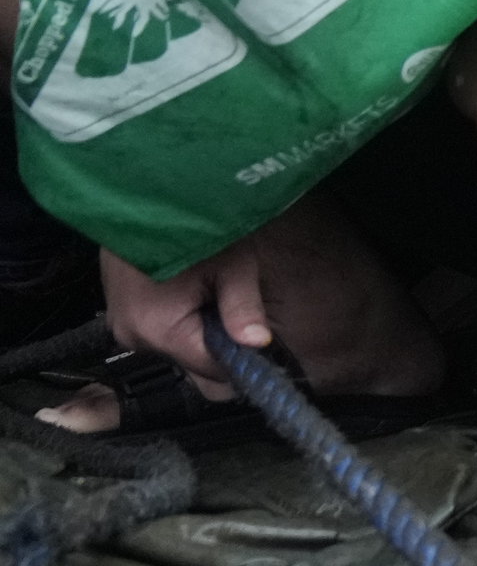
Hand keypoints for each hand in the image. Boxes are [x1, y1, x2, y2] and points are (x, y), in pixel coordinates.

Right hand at [101, 241, 275, 401]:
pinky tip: (193, 292)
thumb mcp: (231, 263)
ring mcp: (123, 327)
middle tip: (241, 310)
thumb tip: (258, 344)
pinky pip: (162, 333)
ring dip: (203, 332)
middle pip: (194, 365)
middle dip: (224, 348)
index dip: (244, 361)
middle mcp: (134, 337)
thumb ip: (243, 306)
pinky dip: (184, 322)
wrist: (141, 194)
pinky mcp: (122, 315)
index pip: (213, 371)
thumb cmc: (190, 224)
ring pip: (180, 350)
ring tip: (214, 292)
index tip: (266, 343)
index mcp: (159, 330)